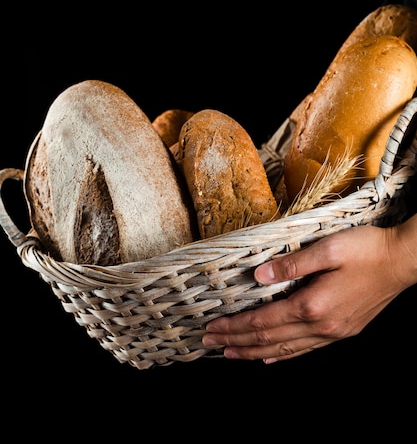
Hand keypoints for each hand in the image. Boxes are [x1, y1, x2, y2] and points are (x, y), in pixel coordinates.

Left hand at [202, 214, 416, 362]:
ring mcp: (333, 332)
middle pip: (269, 340)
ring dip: (254, 352)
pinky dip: (283, 355)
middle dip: (236, 342)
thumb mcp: (327, 249)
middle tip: (208, 344)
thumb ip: (292, 264)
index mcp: (313, 305)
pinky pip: (305, 349)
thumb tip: (258, 276)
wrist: (403, 261)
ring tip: (232, 353)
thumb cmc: (366, 250)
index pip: (263, 322)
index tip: (211, 328)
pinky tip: (271, 358)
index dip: (234, 326)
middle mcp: (321, 326)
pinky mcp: (342, 330)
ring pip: (285, 350)